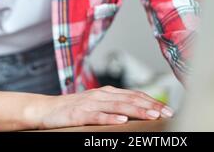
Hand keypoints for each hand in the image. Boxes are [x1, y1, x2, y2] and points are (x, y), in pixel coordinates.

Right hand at [36, 85, 173, 128]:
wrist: (46, 109)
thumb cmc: (73, 108)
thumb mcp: (97, 105)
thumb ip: (115, 105)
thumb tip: (136, 110)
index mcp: (108, 92)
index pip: (135, 95)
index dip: (152, 101)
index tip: (168, 108)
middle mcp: (102, 95)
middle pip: (131, 99)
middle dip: (151, 105)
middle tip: (167, 112)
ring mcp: (91, 103)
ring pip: (118, 106)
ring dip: (136, 110)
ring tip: (152, 115)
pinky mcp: (79, 114)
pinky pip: (97, 116)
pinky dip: (111, 118)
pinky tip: (122, 120)